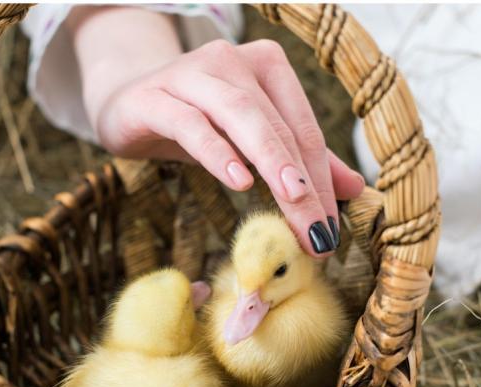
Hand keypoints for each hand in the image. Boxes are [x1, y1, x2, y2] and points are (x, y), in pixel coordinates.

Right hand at [69, 7, 364, 256]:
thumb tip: (356, 188)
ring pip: (240, 115)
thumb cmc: (195, 122)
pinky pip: (191, 124)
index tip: (330, 230)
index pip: (304, 128)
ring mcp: (191, 74)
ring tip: (293, 199)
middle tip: (318, 230)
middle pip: (278, 124)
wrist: (124, 102)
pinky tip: (237, 180)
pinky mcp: (154, 97)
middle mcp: (232, 61)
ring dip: (271, 160)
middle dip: (303, 182)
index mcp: (266, 67)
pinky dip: (217, 151)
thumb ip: (299, 160)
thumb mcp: (249, 140)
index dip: (323, 181)